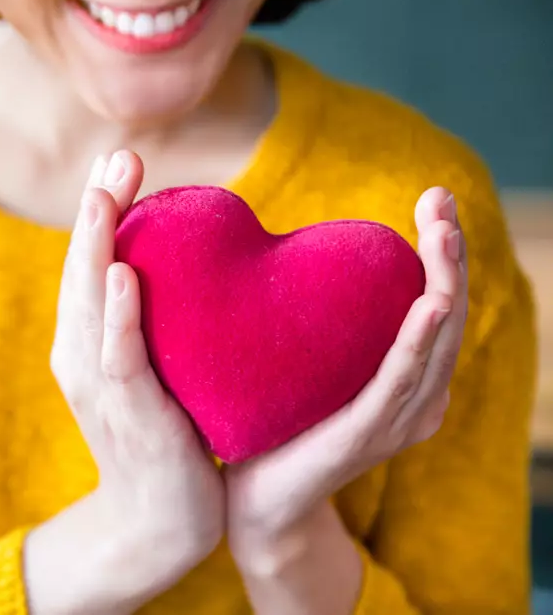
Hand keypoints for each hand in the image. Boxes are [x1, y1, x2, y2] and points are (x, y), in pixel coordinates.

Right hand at [24, 150, 224, 614]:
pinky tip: (123, 275)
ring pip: (89, 303)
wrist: (157, 523)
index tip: (120, 162)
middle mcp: (82, 354)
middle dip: (97, 211)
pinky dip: (117, 315)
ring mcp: (98, 384)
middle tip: (118, 156)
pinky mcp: (126, 414)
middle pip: (83, 270)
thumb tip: (195, 268)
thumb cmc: (165, 438)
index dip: (101, 212)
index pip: (92, 264)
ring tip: (106, 194)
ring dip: (96, 246)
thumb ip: (160, 321)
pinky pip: (118, 357)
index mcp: (88, 340)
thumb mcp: (156, 368)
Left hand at [224, 186, 467, 558]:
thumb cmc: (275, 427)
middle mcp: (413, 399)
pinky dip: (417, 343)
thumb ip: (314, 320)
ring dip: (442, 284)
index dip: (441, 251)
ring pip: (433, 343)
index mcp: (404, 379)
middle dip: (449, 254)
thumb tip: (288, 256)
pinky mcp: (363, 436)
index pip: (434, 303)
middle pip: (446, 314)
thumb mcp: (305, 365)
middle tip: (441, 200)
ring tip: (443, 235)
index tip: (434, 199)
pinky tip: (428, 305)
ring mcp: (394, 420)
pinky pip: (397, 384)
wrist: (252, 503)